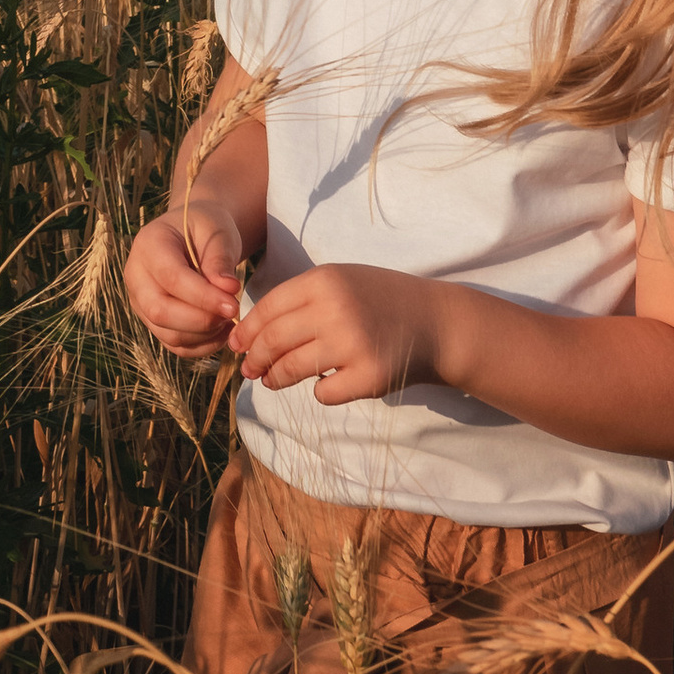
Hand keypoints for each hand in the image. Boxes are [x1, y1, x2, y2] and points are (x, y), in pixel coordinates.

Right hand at [125, 199, 244, 358]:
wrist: (195, 236)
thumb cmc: (207, 230)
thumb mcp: (217, 233)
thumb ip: (220, 260)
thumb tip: (228, 290)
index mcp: (148, 244)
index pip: (170, 278)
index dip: (202, 296)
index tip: (233, 305)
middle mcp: (136, 275)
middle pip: (159, 311)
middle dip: (201, 320)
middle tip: (233, 313)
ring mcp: (141, 302)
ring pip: (168, 333)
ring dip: (205, 334)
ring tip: (230, 319)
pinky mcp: (153, 322)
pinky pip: (176, 345)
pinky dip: (202, 345)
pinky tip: (222, 330)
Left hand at [233, 264, 436, 406]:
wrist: (436, 322)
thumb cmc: (380, 300)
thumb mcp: (341, 282)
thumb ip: (300, 300)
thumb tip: (250, 332)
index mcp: (324, 280)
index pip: (268, 308)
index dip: (247, 330)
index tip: (236, 344)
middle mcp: (335, 309)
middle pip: (274, 340)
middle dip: (254, 358)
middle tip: (249, 368)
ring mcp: (353, 344)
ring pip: (292, 369)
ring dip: (275, 378)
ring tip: (271, 380)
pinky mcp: (370, 377)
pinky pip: (324, 393)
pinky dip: (319, 392)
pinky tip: (324, 384)